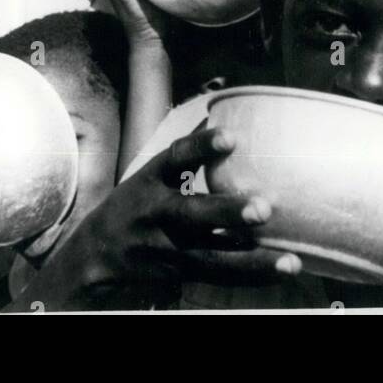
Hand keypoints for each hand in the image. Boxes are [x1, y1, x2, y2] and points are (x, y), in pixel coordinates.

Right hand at [36, 126, 301, 307]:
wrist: (92, 259)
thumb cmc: (133, 206)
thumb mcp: (150, 174)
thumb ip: (186, 149)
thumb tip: (219, 105)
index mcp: (151, 180)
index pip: (175, 157)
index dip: (202, 146)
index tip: (231, 137)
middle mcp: (157, 215)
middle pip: (191, 215)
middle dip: (227, 213)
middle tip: (264, 209)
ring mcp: (166, 250)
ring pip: (210, 258)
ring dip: (252, 262)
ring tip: (290, 262)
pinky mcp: (177, 276)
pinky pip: (216, 277)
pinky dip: (248, 277)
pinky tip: (280, 273)